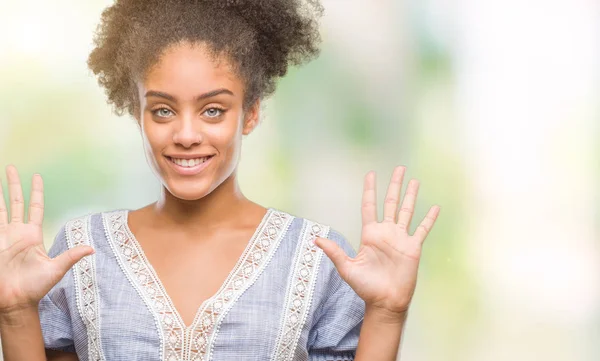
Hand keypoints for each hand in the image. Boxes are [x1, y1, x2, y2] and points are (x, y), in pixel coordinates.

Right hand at [0, 165, 93, 315]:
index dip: (36, 192)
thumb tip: (92, 249)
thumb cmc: (36, 287)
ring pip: (0, 209)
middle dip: (13, 184)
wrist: (16, 300)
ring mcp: (3, 237)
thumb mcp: (56, 269)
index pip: (35, 207)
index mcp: (33, 234)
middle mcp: (17, 232)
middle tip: (11, 167)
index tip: (36, 176)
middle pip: (15, 202)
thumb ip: (71, 256)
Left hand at [314, 166, 439, 317]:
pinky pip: (422, 229)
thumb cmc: (365, 287)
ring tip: (415, 180)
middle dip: (395, 185)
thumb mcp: (347, 268)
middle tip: (399, 168)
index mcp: (370, 234)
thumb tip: (316, 239)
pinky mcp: (413, 248)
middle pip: (391, 202)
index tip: (371, 174)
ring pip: (407, 211)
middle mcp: (386, 233)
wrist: (385, 302)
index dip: (370, 190)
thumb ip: (335, 251)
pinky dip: (429, 219)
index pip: (370, 206)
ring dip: (411, 196)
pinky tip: (435, 207)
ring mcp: (400, 239)